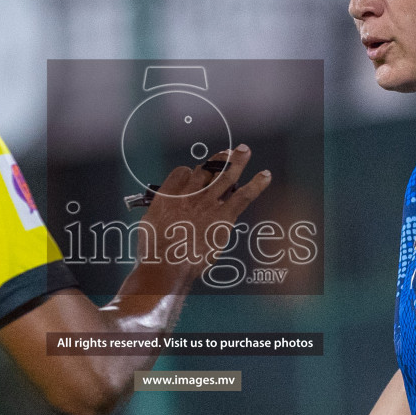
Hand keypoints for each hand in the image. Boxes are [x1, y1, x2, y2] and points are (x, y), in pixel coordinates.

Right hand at [139, 145, 270, 282]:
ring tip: (244, 150)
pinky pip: (244, 196)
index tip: (194, 175)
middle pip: (205, 170)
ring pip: (225, 175)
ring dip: (237, 160)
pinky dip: (257, 185)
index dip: (190, 172)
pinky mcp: (224, 216)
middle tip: (226, 153)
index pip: (182, 172)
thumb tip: (164, 213)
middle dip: (217, 160)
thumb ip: (160, 213)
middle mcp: (189, 193)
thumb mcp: (149, 225)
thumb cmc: (154, 250)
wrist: (166, 264)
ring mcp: (208, 203)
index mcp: (169, 194)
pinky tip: (265, 176)